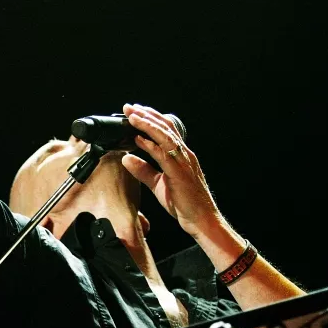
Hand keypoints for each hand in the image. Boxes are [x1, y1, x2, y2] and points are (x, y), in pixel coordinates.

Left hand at [120, 103, 221, 237]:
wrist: (201, 220)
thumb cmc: (184, 203)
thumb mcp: (158, 184)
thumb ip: (143, 170)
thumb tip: (126, 158)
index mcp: (181, 155)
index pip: (165, 130)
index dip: (150, 119)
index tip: (133, 112)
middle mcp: (184, 154)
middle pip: (165, 127)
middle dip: (146, 115)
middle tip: (129, 107)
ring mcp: (184, 161)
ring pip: (165, 135)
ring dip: (147, 124)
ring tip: (132, 115)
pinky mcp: (179, 172)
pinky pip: (164, 153)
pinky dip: (151, 144)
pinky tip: (138, 138)